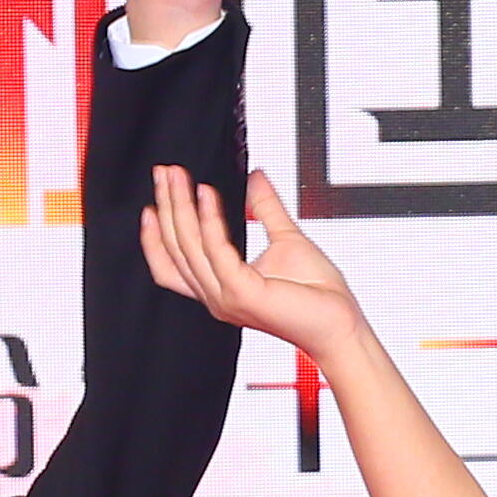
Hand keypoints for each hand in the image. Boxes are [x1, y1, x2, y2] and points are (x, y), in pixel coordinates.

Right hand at [139, 160, 368, 361]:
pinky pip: (216, 250)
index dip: (157, 233)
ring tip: (178, 177)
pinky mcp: (241, 293)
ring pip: (188, 246)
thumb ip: (266, 208)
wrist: (340, 324)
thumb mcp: (286, 239)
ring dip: (180, 206)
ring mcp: (225, 297)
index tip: (156, 199)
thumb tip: (255, 177)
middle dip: (167, 205)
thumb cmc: (318, 296)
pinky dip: (209, 219)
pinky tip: (207, 195)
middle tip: (164, 172)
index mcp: (221, 288)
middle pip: (175, 248)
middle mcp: (217, 295)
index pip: (172, 264)